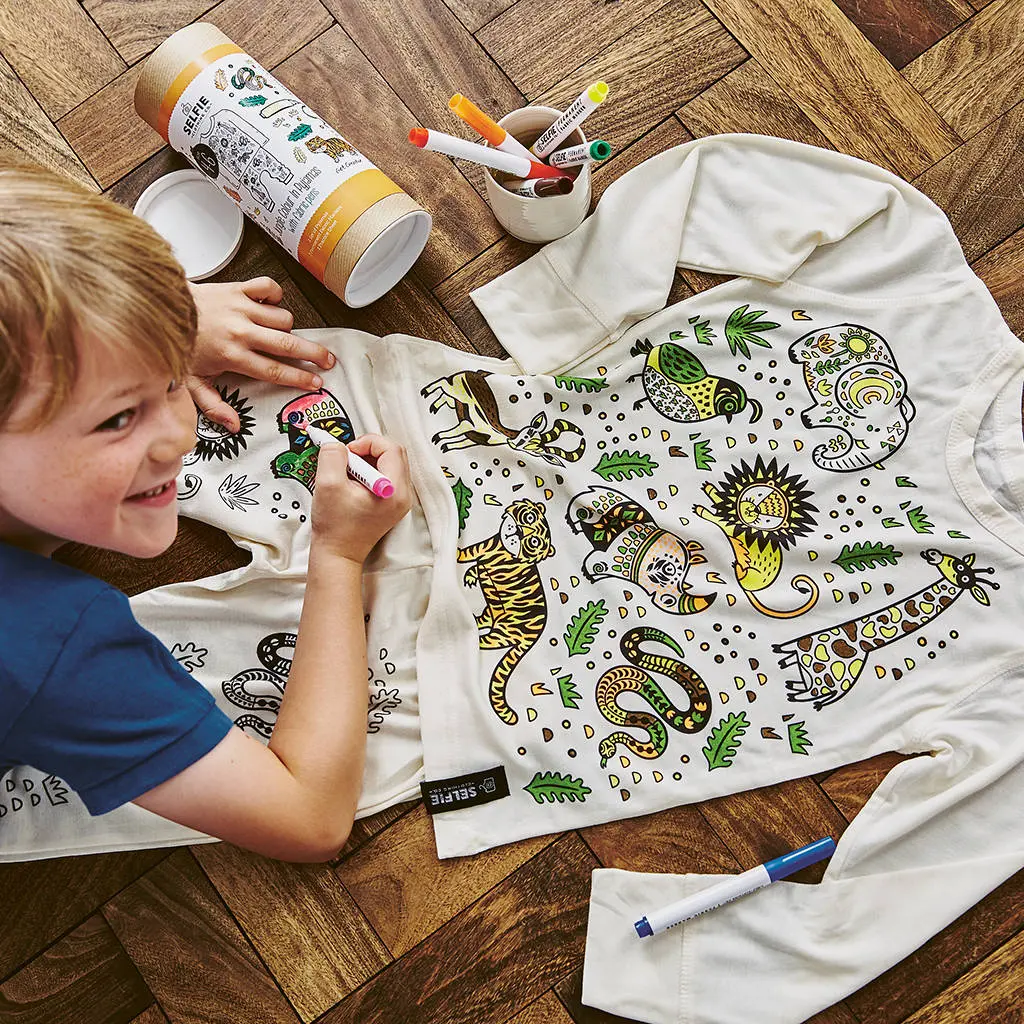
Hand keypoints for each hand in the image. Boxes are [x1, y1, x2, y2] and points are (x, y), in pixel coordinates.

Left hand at [187, 278, 336, 430]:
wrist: (159, 308)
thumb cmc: (177, 344)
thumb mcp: (190, 383)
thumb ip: (213, 406)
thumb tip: (234, 426)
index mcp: (232, 356)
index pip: (274, 370)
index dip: (299, 378)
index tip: (316, 383)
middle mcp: (241, 331)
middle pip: (288, 344)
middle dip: (313, 354)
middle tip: (328, 361)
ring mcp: (241, 308)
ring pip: (283, 318)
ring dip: (287, 328)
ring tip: (284, 336)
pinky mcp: (238, 288)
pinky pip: (269, 287)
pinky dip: (275, 295)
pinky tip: (272, 306)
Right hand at [310, 434, 411, 563]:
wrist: (338, 554)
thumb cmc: (335, 527)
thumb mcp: (327, 484)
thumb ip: (332, 456)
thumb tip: (336, 443)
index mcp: (393, 490)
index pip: (391, 448)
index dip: (367, 443)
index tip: (348, 452)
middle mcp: (403, 495)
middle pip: (394, 453)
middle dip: (368, 449)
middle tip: (347, 460)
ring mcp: (400, 500)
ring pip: (390, 463)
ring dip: (368, 460)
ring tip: (348, 473)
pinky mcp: (392, 503)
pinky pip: (386, 475)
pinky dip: (369, 471)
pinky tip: (353, 482)